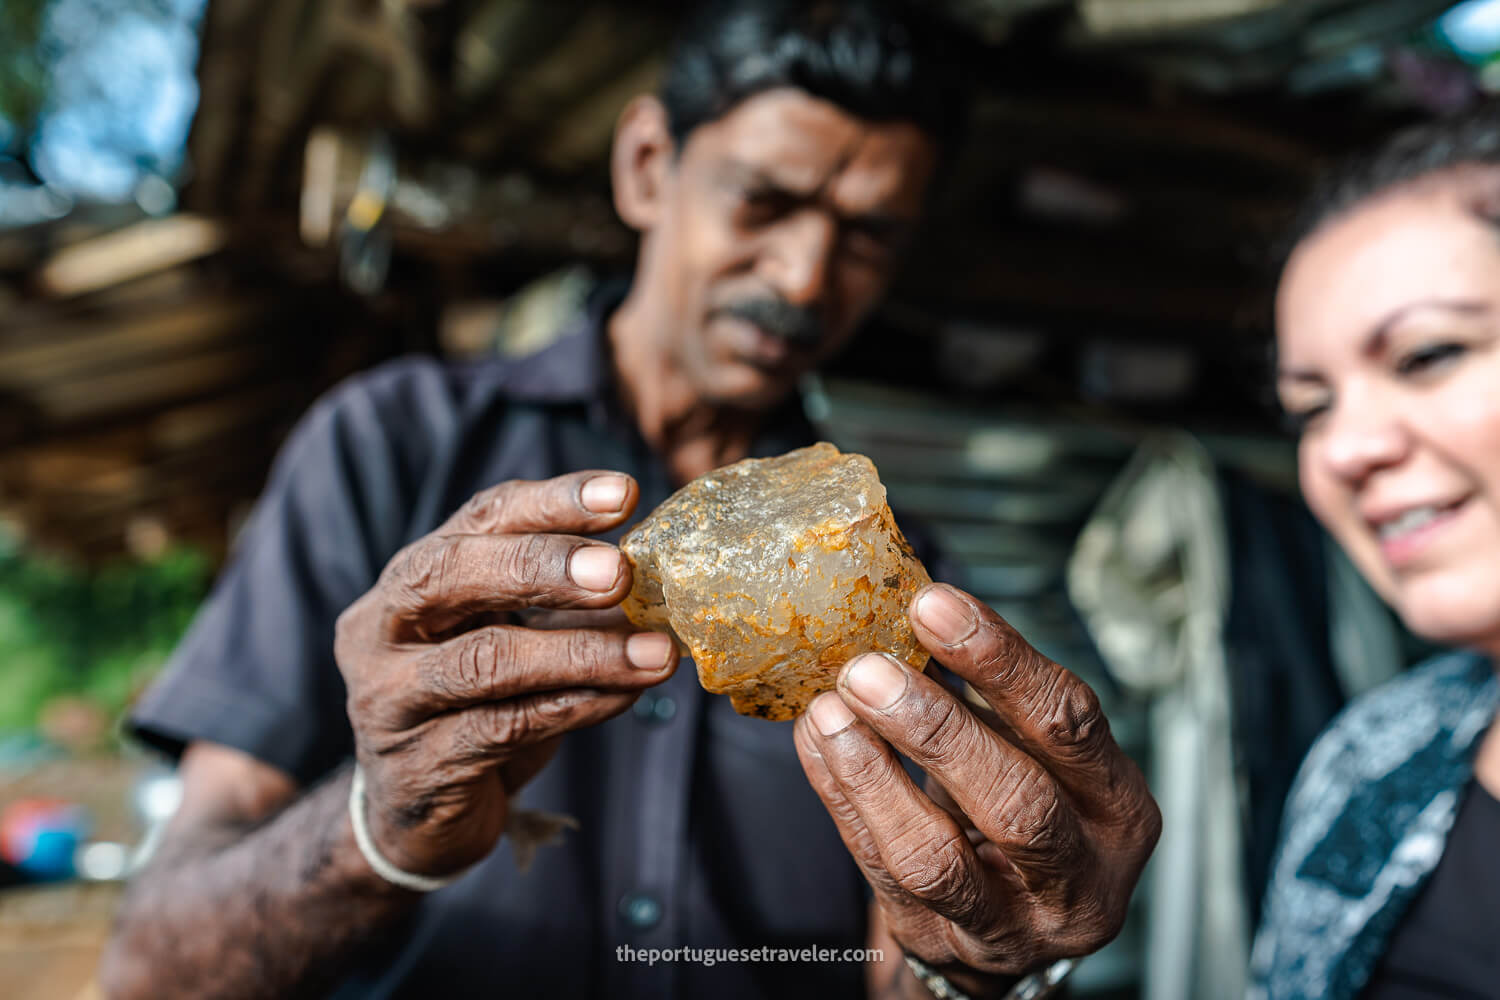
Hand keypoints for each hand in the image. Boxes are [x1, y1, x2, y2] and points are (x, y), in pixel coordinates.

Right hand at [334, 471, 677, 877]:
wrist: (415, 817)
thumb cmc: (474, 706)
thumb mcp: (512, 638)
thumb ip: (565, 603)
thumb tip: (658, 572)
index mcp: (410, 579)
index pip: (478, 519)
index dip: (551, 502)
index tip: (622, 493)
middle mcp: (381, 629)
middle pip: (451, 573)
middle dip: (543, 566)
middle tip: (621, 570)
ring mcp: (389, 699)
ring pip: (486, 661)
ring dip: (581, 652)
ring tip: (655, 651)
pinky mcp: (418, 766)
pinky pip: (506, 727)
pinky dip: (578, 706)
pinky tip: (627, 695)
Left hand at [794, 583, 1158, 987]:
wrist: (1015, 938)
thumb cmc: (1027, 815)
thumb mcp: (1040, 758)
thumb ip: (994, 698)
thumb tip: (920, 610)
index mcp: (1118, 809)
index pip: (1068, 724)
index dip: (1000, 660)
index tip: (934, 606)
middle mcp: (1080, 878)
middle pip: (1016, 803)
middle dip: (936, 728)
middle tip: (869, 669)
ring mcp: (1010, 928)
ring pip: (936, 857)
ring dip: (872, 771)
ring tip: (831, 708)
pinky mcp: (940, 945)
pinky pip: (880, 871)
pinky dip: (844, 799)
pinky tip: (821, 741)